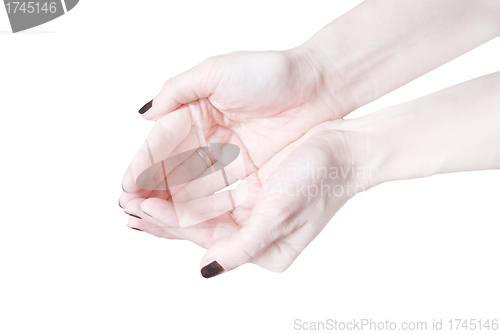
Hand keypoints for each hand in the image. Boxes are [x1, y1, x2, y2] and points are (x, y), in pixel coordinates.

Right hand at [120, 49, 351, 205]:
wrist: (317, 86)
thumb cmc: (269, 73)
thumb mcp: (217, 71)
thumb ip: (178, 89)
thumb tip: (144, 113)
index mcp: (196, 109)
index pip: (162, 142)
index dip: (143, 164)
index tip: (127, 186)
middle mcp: (208, 134)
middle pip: (173, 167)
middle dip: (152, 189)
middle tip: (133, 209)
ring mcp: (228, 155)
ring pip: (192, 184)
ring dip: (171, 202)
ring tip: (151, 219)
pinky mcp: (248, 171)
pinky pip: (219, 193)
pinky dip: (200, 206)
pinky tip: (183, 219)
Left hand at [122, 121, 370, 275]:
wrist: (347, 148)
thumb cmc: (320, 181)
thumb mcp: (279, 215)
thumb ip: (241, 247)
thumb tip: (205, 270)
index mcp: (260, 247)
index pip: (204, 237)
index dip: (169, 224)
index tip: (139, 209)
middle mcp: (253, 231)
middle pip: (197, 225)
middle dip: (161, 215)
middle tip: (127, 206)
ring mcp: (251, 209)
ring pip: (201, 207)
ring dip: (170, 199)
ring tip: (137, 195)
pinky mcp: (252, 188)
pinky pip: (212, 189)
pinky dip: (188, 184)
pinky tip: (166, 179)